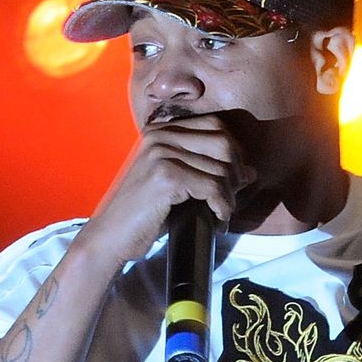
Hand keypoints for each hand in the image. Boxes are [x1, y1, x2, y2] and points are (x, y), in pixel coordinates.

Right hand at [73, 114, 252, 265]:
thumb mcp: (174, 182)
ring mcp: (162, 154)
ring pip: (221, 168)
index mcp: (161, 130)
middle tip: (230, 198)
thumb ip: (206, 168)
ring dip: (229, 196)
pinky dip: (222, 206)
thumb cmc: (144, 212)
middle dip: (236, 172)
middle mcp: (160, 135)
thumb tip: (251, 171)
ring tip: (221, 213)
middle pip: (224, 143)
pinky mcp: (165, 177)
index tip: (234, 180)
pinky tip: (218, 220)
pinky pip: (213, 188)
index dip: (233, 152)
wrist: (110, 236)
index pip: (216, 126)